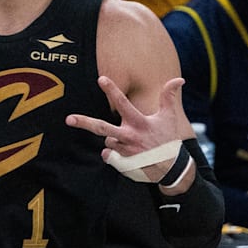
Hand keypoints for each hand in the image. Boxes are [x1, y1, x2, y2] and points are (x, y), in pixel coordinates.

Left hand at [66, 76, 195, 182]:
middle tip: (68, 119)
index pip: (123, 103)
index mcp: (139, 122)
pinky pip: (107, 154)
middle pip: (102, 127)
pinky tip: (124, 152)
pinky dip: (111, 152)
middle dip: (84, 122)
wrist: (170, 169)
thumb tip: (179, 79)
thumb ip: (168, 96)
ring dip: (113, 138)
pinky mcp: (120, 162)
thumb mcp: (169, 117)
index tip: (101, 79)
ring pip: (107, 140)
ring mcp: (123, 150)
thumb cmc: (168, 139)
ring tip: (130, 141)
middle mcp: (129, 136)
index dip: (112, 90)